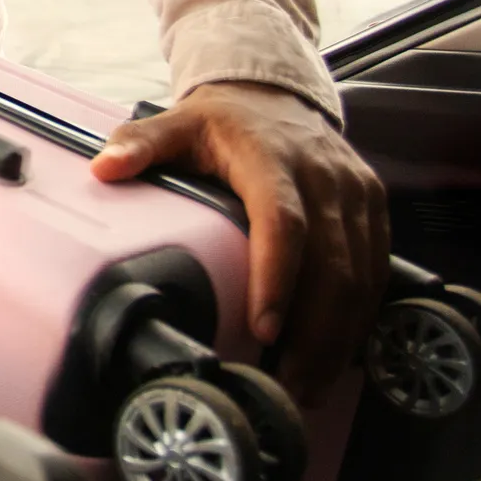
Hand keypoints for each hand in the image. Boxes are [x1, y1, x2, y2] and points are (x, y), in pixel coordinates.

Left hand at [91, 81, 386, 401]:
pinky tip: (337, 355)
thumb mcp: (177, 123)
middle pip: (332, 265)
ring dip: (339, 338)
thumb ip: (140, 145)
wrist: (275, 94)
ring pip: (361, 275)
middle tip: (290, 386)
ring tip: (310, 386)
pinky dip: (360, 318)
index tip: (264, 329)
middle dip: (314, 333)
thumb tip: (104, 169)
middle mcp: (323, 176)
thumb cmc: (223, 121)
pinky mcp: (373, 209)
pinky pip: (376, 270)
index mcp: (271, 158)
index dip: (277, 278)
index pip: (284, 223)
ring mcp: (355, 193)